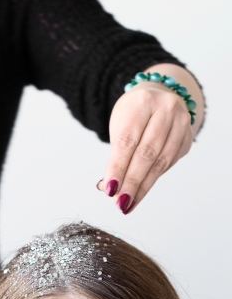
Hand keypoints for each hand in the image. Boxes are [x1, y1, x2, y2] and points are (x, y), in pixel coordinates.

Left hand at [97, 81, 193, 213]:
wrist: (158, 95)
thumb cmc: (133, 113)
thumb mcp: (119, 124)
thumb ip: (116, 154)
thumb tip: (110, 187)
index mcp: (143, 102)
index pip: (127, 140)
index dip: (118, 167)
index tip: (110, 189)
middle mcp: (166, 109)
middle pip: (146, 153)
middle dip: (132, 181)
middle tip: (120, 202)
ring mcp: (181, 122)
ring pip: (161, 162)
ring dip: (143, 186)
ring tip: (129, 203)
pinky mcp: (188, 137)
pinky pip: (169, 163)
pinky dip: (153, 179)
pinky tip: (141, 190)